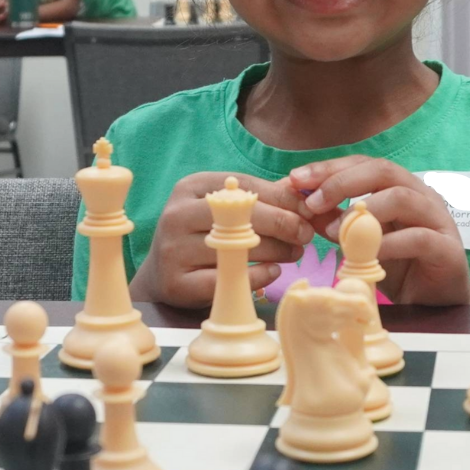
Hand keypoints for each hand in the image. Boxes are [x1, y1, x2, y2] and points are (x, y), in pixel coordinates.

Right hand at [129, 173, 314, 307]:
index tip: (308, 210)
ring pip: (236, 248)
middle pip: (241, 215)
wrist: (161, 273)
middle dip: (283, 223)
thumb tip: (303, 194)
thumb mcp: (222, 208)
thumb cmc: (201, 234)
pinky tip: (273, 272)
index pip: (244, 186)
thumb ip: (259, 199)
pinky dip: (257, 276)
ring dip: (276, 251)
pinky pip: (226, 279)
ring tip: (294, 253)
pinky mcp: (177, 282)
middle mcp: (177, 214)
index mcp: (190, 187)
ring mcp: (174, 249)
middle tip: (305, 234)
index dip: (282, 198)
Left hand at [289, 157, 469, 305]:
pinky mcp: (447, 248)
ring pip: (402, 197)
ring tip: (335, 232)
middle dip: (341, 182)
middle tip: (312, 202)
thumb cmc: (399, 266)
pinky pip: (417, 237)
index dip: (329, 168)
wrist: (435, 303)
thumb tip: (305, 206)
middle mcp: (421, 195)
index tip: (296, 179)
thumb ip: (338, 222)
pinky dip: (388, 244)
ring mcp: (437, 219)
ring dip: (364, 212)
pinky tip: (367, 254)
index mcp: (399, 187)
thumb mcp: (361, 242)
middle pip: (382, 170)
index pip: (363, 164)